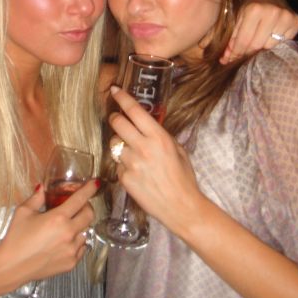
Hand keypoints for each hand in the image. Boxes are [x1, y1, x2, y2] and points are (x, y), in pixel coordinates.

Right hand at [0, 179, 97, 287]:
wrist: (12, 266)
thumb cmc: (16, 238)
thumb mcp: (23, 212)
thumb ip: (36, 198)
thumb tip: (42, 187)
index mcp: (58, 218)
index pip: (80, 199)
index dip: (90, 189)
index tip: (96, 183)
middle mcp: (68, 233)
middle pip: (89, 215)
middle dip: (86, 207)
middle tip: (77, 206)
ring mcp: (72, 250)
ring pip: (85, 232)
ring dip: (79, 227)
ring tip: (65, 228)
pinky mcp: (71, 263)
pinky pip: (81, 248)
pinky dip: (76, 243)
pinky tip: (63, 242)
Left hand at [109, 86, 203, 238]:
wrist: (181, 207)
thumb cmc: (183, 178)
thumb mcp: (177, 150)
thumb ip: (160, 136)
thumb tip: (146, 126)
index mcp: (158, 137)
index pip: (134, 111)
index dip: (122, 98)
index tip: (115, 90)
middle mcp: (142, 147)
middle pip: (117, 123)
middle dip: (115, 118)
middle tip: (117, 119)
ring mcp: (131, 163)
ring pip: (114, 144)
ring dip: (119, 144)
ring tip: (132, 153)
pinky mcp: (124, 178)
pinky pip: (117, 164)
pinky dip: (123, 165)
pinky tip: (136, 173)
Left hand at [220, 0, 297, 63]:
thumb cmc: (251, 7)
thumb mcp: (238, 18)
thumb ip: (233, 38)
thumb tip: (226, 59)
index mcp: (254, 9)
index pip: (244, 40)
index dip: (236, 52)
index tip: (231, 59)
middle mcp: (272, 12)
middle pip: (257, 45)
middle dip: (247, 52)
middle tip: (243, 53)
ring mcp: (286, 17)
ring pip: (270, 46)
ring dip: (261, 48)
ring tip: (257, 42)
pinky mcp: (297, 21)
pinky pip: (283, 43)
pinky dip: (274, 43)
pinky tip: (270, 37)